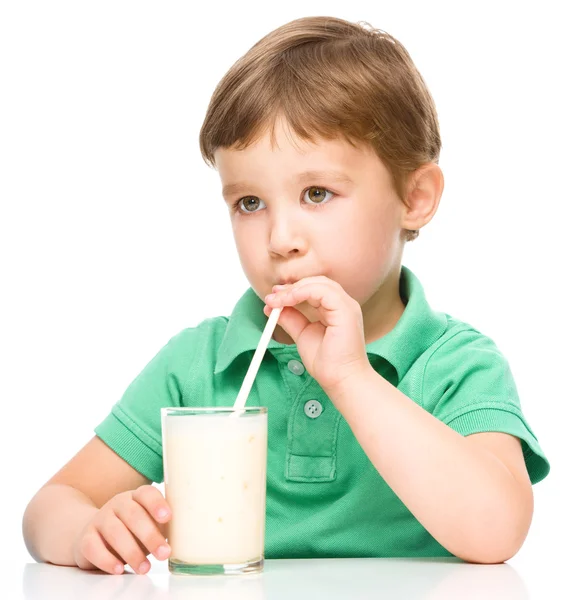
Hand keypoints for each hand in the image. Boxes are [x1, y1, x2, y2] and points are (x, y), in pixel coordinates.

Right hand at [73, 485, 171, 574]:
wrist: (93, 533)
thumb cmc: (131, 530)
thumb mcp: (148, 523)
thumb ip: (162, 526)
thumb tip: (186, 538)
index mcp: (136, 497)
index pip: (147, 494)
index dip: (157, 504)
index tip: (168, 517)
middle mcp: (118, 504)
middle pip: (133, 515)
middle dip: (150, 535)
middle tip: (164, 554)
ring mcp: (100, 519)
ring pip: (115, 532)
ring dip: (132, 552)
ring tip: (145, 568)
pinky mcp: (86, 538)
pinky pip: (93, 547)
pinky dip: (106, 559)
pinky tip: (118, 568)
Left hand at [264, 276, 371, 396]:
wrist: (340, 380)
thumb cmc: (328, 363)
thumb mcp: (302, 335)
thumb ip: (291, 319)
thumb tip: (273, 307)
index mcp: (336, 309)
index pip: (314, 289)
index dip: (293, 289)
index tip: (273, 296)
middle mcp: (344, 304)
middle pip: (317, 282)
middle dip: (292, 287)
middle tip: (272, 295)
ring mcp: (347, 306)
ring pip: (320, 283)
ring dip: (295, 289)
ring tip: (277, 300)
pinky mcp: (346, 311)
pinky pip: (323, 291)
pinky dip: (303, 292)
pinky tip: (289, 300)